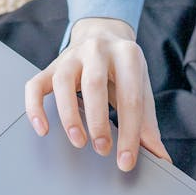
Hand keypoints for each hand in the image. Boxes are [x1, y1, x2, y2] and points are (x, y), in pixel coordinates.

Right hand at [24, 16, 170, 171]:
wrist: (102, 33)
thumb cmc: (123, 68)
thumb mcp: (141, 88)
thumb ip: (148, 123)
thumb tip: (160, 157)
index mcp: (128, 54)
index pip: (130, 97)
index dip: (130, 133)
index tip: (126, 161)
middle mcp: (97, 50)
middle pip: (93, 84)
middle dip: (98, 121)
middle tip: (102, 150)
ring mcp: (71, 57)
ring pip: (62, 83)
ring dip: (69, 115)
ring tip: (78, 141)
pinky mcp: (51, 66)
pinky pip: (35, 86)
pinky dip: (35, 108)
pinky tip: (43, 129)